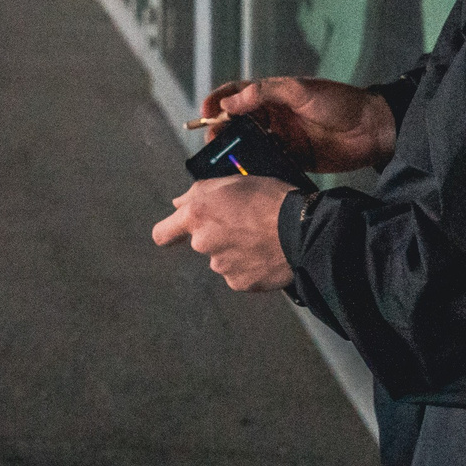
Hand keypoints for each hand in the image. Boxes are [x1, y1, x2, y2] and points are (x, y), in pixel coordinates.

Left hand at [150, 176, 294, 290]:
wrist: (303, 230)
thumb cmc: (269, 200)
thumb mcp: (232, 182)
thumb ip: (198, 193)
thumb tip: (178, 204)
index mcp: (196, 216)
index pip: (162, 234)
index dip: (169, 233)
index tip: (174, 235)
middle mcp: (203, 244)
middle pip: (202, 243)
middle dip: (217, 235)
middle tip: (245, 225)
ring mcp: (221, 266)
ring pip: (222, 259)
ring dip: (234, 252)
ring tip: (260, 239)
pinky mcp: (240, 283)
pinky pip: (239, 275)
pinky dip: (249, 267)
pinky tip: (266, 254)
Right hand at [201, 76, 394, 172]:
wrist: (374, 130)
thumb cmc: (339, 102)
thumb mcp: (301, 90)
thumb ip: (265, 93)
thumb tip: (229, 103)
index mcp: (273, 95)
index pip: (237, 94)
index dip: (218, 100)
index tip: (205, 111)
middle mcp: (274, 117)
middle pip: (237, 121)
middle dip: (220, 129)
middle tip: (212, 140)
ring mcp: (282, 139)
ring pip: (248, 144)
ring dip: (233, 150)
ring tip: (222, 158)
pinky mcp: (292, 160)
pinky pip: (266, 163)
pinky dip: (252, 167)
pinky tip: (243, 174)